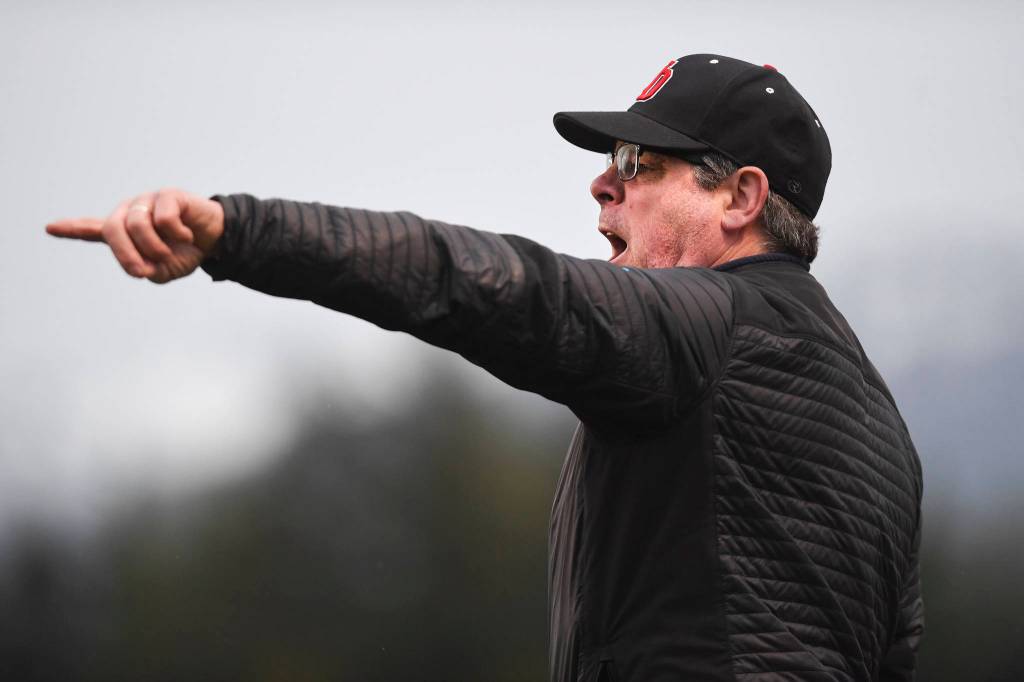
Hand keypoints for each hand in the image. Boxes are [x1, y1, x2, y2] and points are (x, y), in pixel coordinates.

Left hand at [46, 188, 224, 283]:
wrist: (215, 240)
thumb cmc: (185, 253)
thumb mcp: (164, 271)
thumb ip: (147, 271)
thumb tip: (139, 267)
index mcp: (125, 231)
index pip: (93, 229)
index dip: (72, 229)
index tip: (49, 228)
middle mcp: (132, 213)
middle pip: (112, 229)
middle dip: (124, 255)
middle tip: (142, 272)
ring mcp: (148, 202)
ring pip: (136, 224)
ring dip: (154, 247)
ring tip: (169, 254)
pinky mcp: (168, 195)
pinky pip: (164, 217)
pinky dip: (177, 233)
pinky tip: (187, 235)